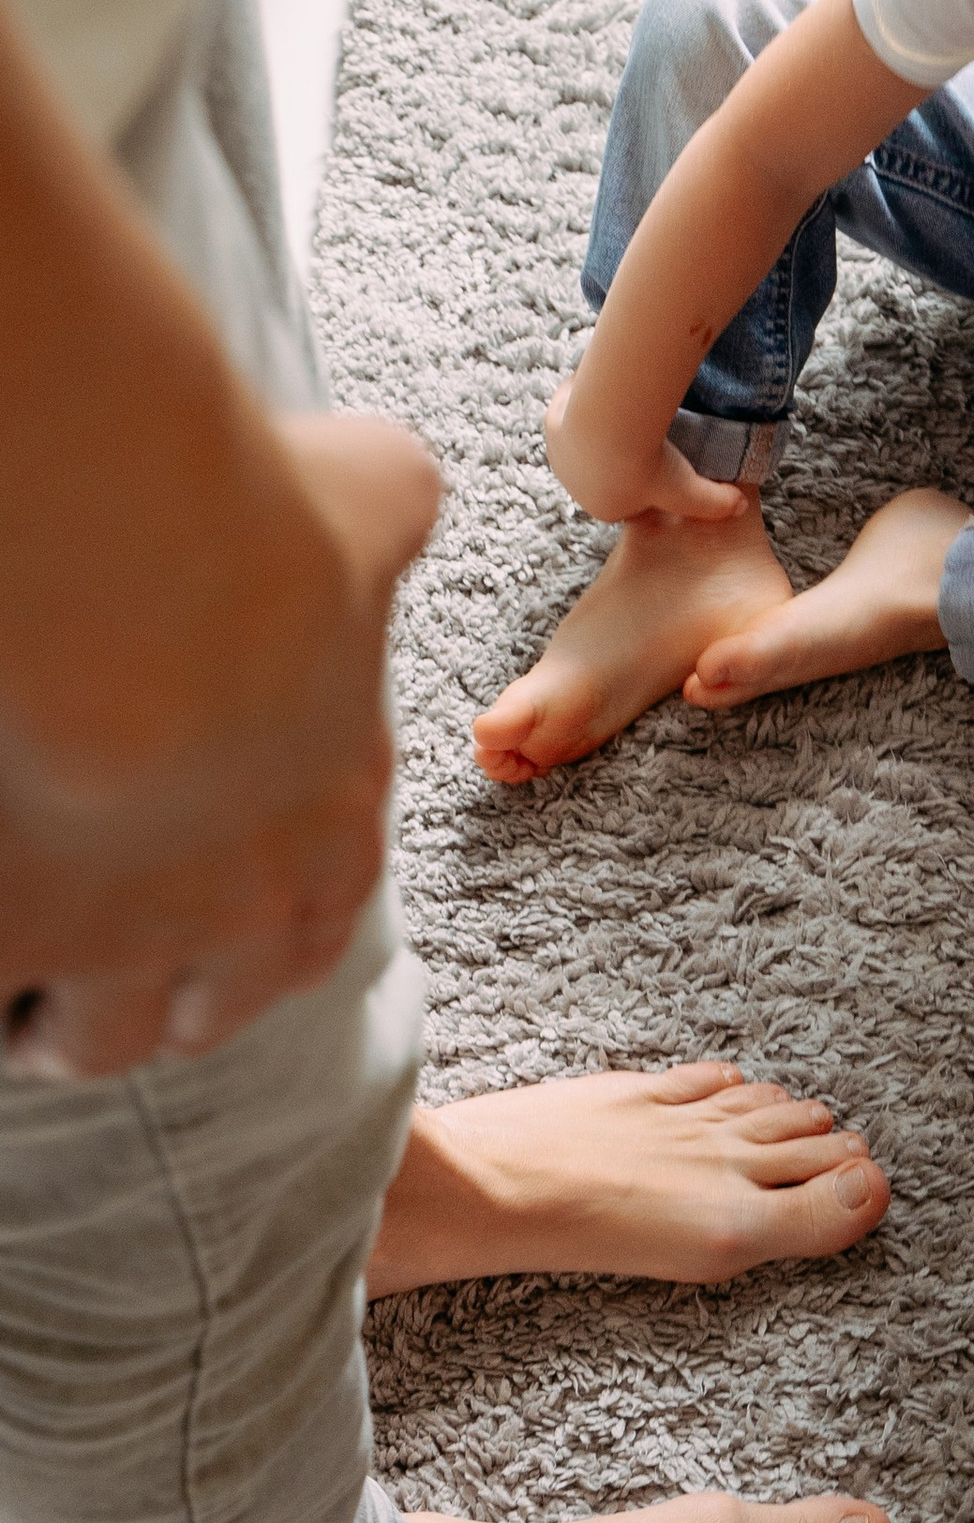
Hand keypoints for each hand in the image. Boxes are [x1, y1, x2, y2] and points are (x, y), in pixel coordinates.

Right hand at [3, 408, 440, 1073]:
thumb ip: (382, 506)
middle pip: (219, 1005)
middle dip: (170, 1004)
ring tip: (23, 1005)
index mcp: (331, 818)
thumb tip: (387, 487)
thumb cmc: (263, 531)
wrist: (131, 580)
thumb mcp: (366, 497)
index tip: (217, 920)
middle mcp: (245, 901)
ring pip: (104, 1036)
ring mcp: (127, 935)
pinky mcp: (19, 937)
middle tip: (105, 988)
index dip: (265, 925)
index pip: (315, 918)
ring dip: (63, 1023)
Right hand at [542, 378, 750, 528]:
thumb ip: (715, 503)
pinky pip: (571, 406)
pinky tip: (606, 385)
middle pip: (602, 468)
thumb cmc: (652, 466)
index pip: (624, 497)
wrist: (616, 428)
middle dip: (620, 451)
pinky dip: (585, 396)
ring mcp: (561, 454)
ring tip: (627, 406)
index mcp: (604, 508)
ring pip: (584, 437)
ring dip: (600, 425)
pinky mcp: (552, 423)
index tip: (660, 457)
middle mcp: (576, 485)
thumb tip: (740, 508)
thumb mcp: (690, 491)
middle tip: (645, 429)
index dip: (643, 478)